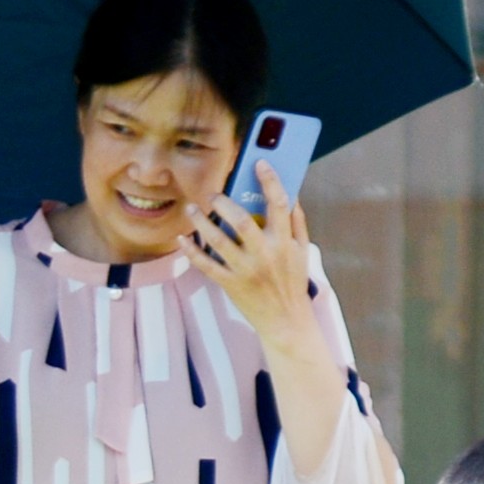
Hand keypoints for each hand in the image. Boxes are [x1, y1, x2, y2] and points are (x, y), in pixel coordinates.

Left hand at [189, 189, 328, 369]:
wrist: (285, 321)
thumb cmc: (293, 281)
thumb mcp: (301, 250)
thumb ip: (295, 222)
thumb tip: (290, 194)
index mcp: (284, 242)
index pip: (279, 203)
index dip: (270, 180)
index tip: (260, 162)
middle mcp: (264, 254)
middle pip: (242, 221)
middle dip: (225, 203)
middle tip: (214, 194)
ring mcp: (245, 270)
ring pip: (219, 241)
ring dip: (202, 223)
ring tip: (192, 208)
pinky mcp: (230, 284)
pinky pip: (206, 265)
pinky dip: (191, 251)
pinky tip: (181, 238)